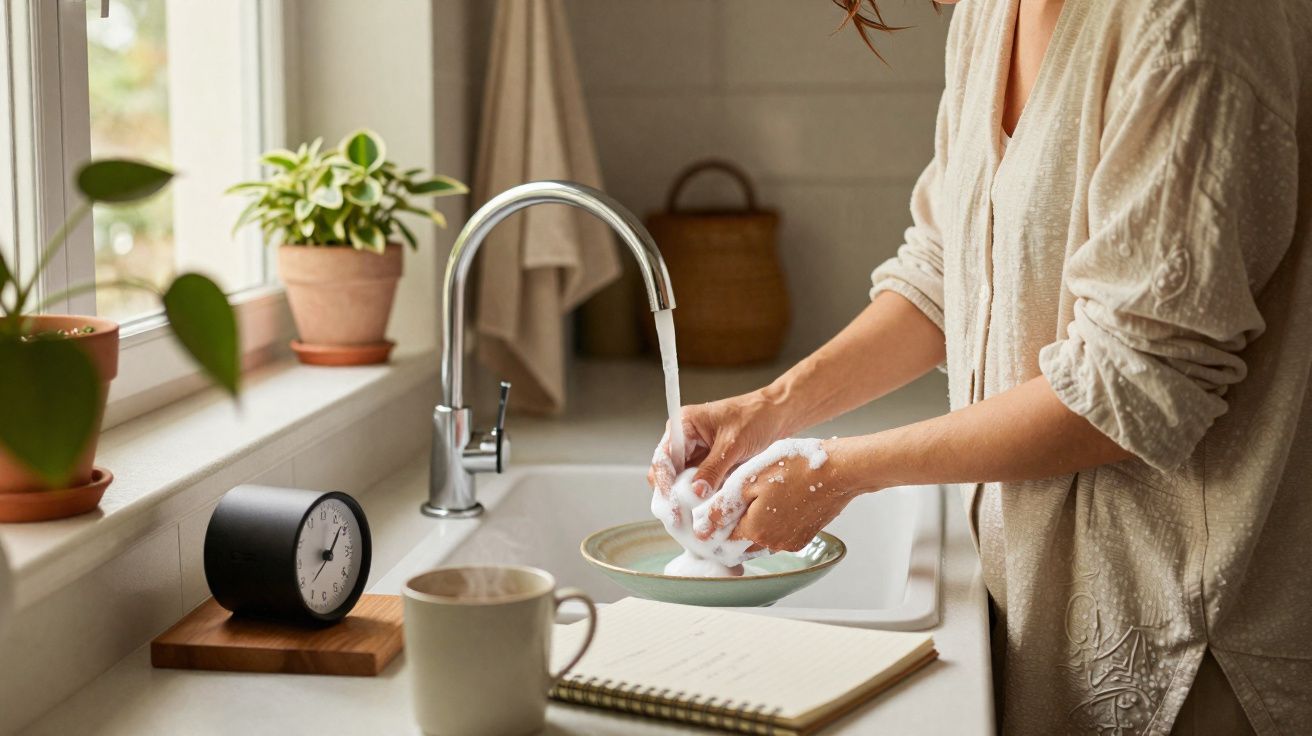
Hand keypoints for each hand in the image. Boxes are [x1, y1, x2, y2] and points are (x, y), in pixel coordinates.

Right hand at [647, 391, 790, 526]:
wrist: (777, 414)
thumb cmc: (756, 417)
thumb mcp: (733, 444)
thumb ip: (713, 468)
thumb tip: (695, 491)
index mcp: (684, 424)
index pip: (664, 456)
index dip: (663, 481)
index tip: (670, 502)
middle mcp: (685, 438)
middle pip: (668, 470)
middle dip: (670, 493)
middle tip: (676, 516)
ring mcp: (696, 451)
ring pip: (681, 479)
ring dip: (683, 496)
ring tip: (687, 517)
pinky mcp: (709, 463)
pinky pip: (698, 482)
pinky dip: (699, 495)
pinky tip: (702, 509)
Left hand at [697, 439, 867, 552]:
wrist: (838, 471)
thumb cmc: (795, 467)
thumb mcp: (749, 480)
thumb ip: (723, 507)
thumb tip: (702, 529)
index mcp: (754, 530)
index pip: (722, 540)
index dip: (713, 527)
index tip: (711, 513)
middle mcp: (772, 544)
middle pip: (740, 544)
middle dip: (732, 528)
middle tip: (733, 502)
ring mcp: (790, 542)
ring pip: (759, 540)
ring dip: (752, 526)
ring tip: (755, 497)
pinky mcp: (804, 537)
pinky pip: (778, 536)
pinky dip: (771, 524)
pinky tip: (775, 501)